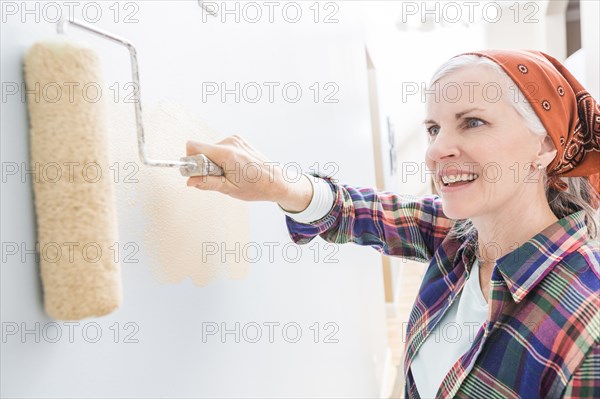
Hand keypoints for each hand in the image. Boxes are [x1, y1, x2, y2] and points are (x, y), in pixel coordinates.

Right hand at [185, 135, 311, 210]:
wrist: (276, 181)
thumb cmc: (256, 187)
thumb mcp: (229, 189)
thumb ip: (207, 183)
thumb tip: (190, 181)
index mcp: (227, 154)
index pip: (194, 146)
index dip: (190, 160)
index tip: (195, 173)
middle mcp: (230, 142)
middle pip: (203, 150)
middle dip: (204, 165)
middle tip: (219, 177)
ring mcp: (235, 139)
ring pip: (211, 149)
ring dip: (214, 162)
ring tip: (230, 174)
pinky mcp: (238, 140)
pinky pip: (220, 148)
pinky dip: (222, 158)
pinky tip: (234, 168)